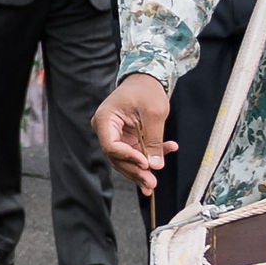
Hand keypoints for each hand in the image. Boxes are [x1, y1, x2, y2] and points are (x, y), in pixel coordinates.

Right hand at [93, 72, 174, 197]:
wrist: (147, 81)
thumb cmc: (146, 90)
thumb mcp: (154, 113)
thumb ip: (153, 140)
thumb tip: (155, 165)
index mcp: (105, 120)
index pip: (111, 146)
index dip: (127, 157)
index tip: (145, 163)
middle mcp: (106, 130)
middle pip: (117, 157)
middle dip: (135, 171)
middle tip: (151, 183)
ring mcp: (116, 136)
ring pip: (125, 160)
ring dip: (140, 172)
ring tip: (153, 184)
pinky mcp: (127, 140)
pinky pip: (135, 155)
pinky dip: (148, 161)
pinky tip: (160, 164)